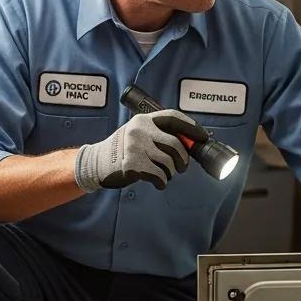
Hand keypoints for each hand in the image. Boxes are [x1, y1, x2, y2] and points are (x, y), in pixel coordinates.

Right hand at [74, 110, 207, 191]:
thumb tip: (190, 145)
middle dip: (184, 159)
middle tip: (182, 167)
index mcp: (144, 120)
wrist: (97, 163)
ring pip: (169, 162)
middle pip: (176, 144)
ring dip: (171, 172)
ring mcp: (135, 147)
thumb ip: (160, 136)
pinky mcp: (132, 164)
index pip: (173, 117)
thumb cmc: (123, 151)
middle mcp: (140, 130)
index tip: (203, 137)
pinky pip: (159, 175)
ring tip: (164, 174)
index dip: (191, 127)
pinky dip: (162, 182)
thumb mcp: (139, 135)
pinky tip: (157, 182)